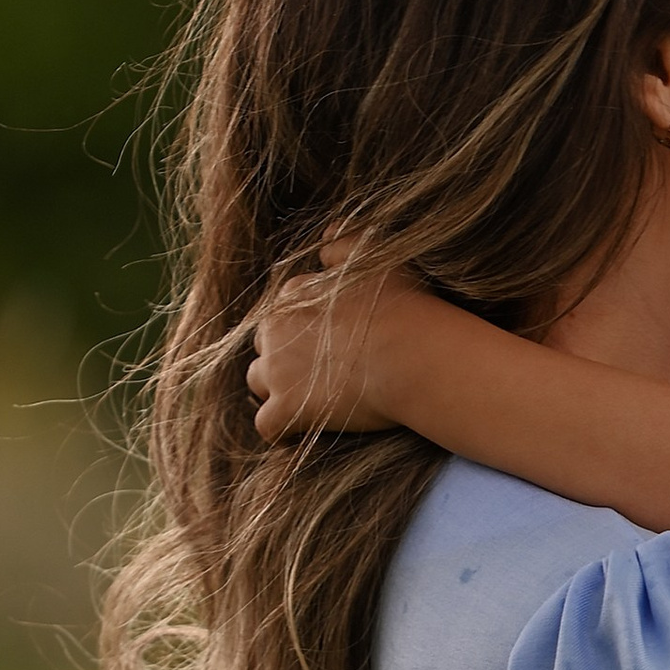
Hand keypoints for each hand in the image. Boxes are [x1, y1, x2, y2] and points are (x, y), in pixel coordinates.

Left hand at [246, 254, 415, 438]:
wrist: (412, 354)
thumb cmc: (402, 303)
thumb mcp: (375, 254)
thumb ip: (344, 242)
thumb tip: (325, 237)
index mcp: (294, 293)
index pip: (285, 308)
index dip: (307, 325)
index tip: (334, 338)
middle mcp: (276, 329)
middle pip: (265, 344)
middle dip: (284, 355)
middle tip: (320, 369)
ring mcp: (278, 371)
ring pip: (258, 381)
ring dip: (277, 389)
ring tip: (308, 399)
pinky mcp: (288, 410)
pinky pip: (267, 426)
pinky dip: (281, 430)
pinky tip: (301, 432)